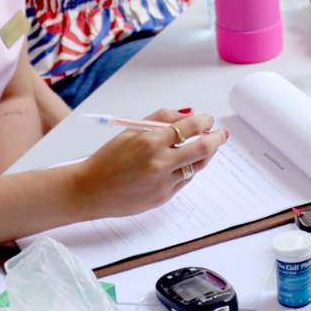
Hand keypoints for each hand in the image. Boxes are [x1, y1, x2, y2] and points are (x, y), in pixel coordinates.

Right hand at [73, 108, 227, 219]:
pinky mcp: (163, 197)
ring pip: (196, 166)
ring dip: (205, 155)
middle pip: (202, 148)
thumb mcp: (131, 131)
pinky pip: (184, 180)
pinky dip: (188, 169)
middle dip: (216, 139)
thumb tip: (188, 113)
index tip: (208, 120)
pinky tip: (184, 163)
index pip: (189, 127)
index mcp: (150, 142)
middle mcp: (159, 163)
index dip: (204, 122)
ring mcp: (162, 183)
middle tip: (221, 134)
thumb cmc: (108, 159)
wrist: (90, 190)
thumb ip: (160, 118)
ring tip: (206, 147)